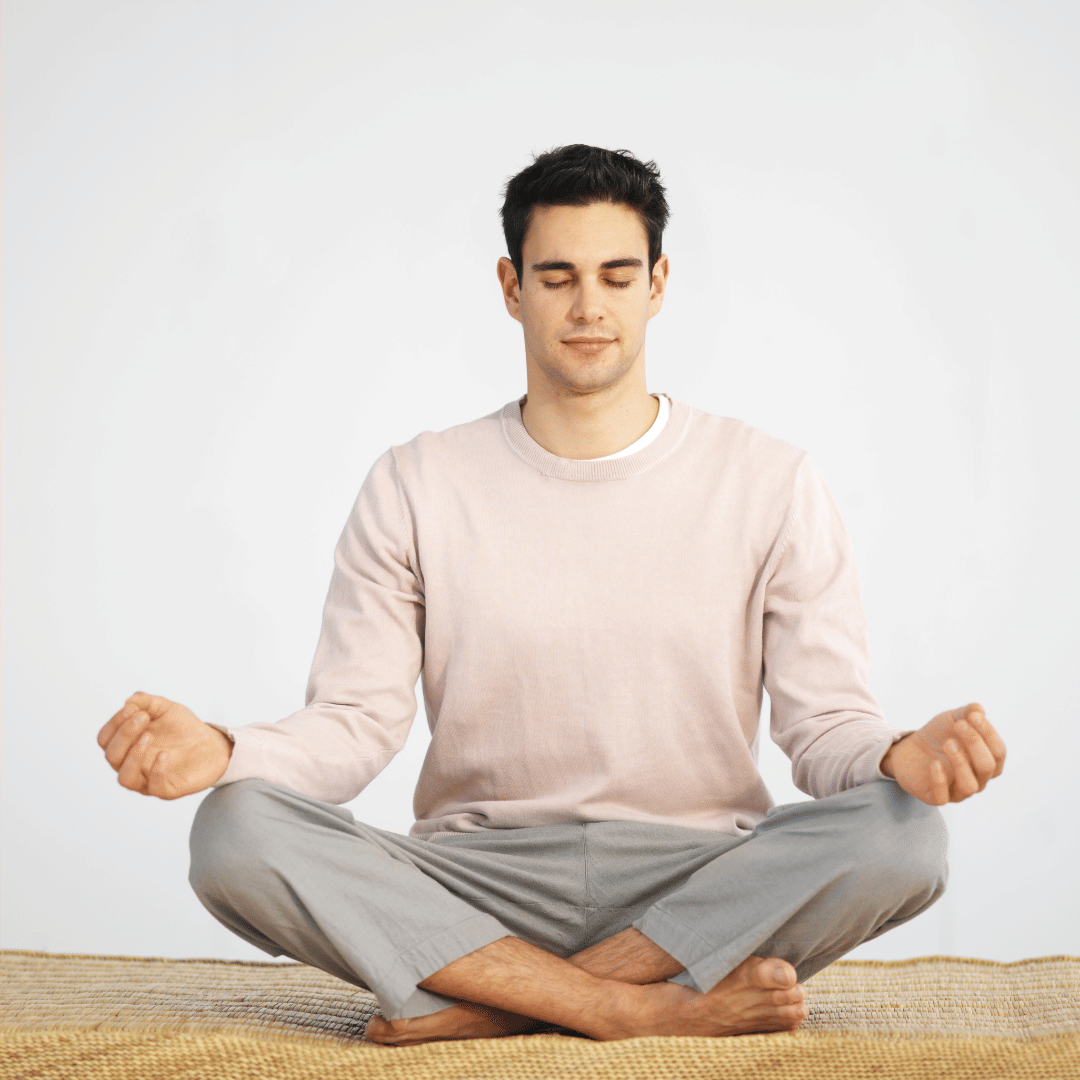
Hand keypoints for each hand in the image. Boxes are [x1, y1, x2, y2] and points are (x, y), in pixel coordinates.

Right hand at [97, 692, 231, 799]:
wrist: (212, 743)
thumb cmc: (183, 728)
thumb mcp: (167, 709)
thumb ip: (148, 702)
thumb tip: (129, 701)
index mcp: (127, 746)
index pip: (105, 739)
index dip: (114, 723)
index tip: (131, 708)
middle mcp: (132, 765)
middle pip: (112, 756)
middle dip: (124, 735)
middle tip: (142, 717)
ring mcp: (147, 780)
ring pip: (125, 778)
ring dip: (133, 755)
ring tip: (148, 736)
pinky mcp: (166, 790)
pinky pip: (154, 787)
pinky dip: (156, 770)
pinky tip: (164, 754)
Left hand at [880, 703, 1004, 805]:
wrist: (908, 748)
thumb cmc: (937, 736)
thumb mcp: (951, 720)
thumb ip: (966, 713)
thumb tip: (978, 709)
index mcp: (987, 762)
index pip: (998, 752)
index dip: (988, 734)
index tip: (972, 716)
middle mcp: (977, 780)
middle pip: (987, 767)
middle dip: (975, 744)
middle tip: (959, 726)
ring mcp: (957, 791)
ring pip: (969, 786)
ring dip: (960, 762)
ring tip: (948, 743)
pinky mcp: (935, 797)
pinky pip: (942, 797)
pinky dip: (939, 780)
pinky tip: (934, 763)